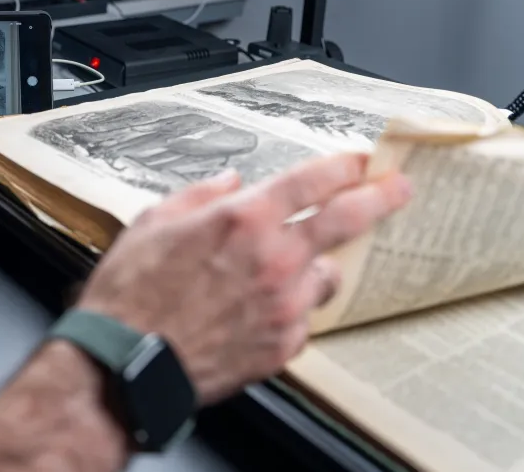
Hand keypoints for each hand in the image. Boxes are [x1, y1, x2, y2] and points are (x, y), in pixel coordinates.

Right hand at [76, 154, 411, 404]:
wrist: (125, 362)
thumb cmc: (131, 295)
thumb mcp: (153, 222)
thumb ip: (199, 196)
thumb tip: (229, 183)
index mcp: (244, 220)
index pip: (311, 181)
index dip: (342, 166)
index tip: (358, 162)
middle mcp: (274, 259)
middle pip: (347, 219)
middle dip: (381, 197)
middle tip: (398, 189)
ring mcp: (284, 305)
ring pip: (327, 277)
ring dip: (319, 267)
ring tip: (299, 270)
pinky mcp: (282, 345)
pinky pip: (303, 322)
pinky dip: (292, 312)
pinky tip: (265, 313)